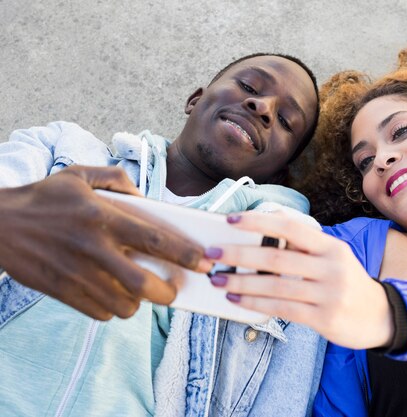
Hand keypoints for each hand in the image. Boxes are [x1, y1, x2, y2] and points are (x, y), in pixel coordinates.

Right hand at [0, 165, 211, 319]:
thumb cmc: (44, 198)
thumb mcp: (80, 175)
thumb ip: (118, 180)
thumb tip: (145, 199)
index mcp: (103, 217)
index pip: (155, 239)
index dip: (185, 254)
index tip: (205, 263)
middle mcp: (94, 249)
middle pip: (144, 285)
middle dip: (167, 293)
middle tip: (173, 289)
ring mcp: (77, 275)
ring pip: (124, 306)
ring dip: (139, 303)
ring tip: (140, 291)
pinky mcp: (63, 292)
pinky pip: (100, 313)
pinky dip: (113, 309)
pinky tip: (112, 294)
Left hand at [205, 211, 394, 349]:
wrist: (380, 316)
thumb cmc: (347, 282)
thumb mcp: (333, 256)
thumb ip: (304, 245)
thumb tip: (268, 227)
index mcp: (331, 246)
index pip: (290, 228)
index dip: (258, 222)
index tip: (230, 220)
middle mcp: (331, 266)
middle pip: (277, 258)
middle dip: (239, 254)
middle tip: (211, 253)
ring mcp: (329, 294)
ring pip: (276, 286)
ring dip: (241, 283)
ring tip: (218, 280)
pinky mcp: (324, 318)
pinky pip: (282, 309)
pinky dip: (256, 304)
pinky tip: (237, 300)